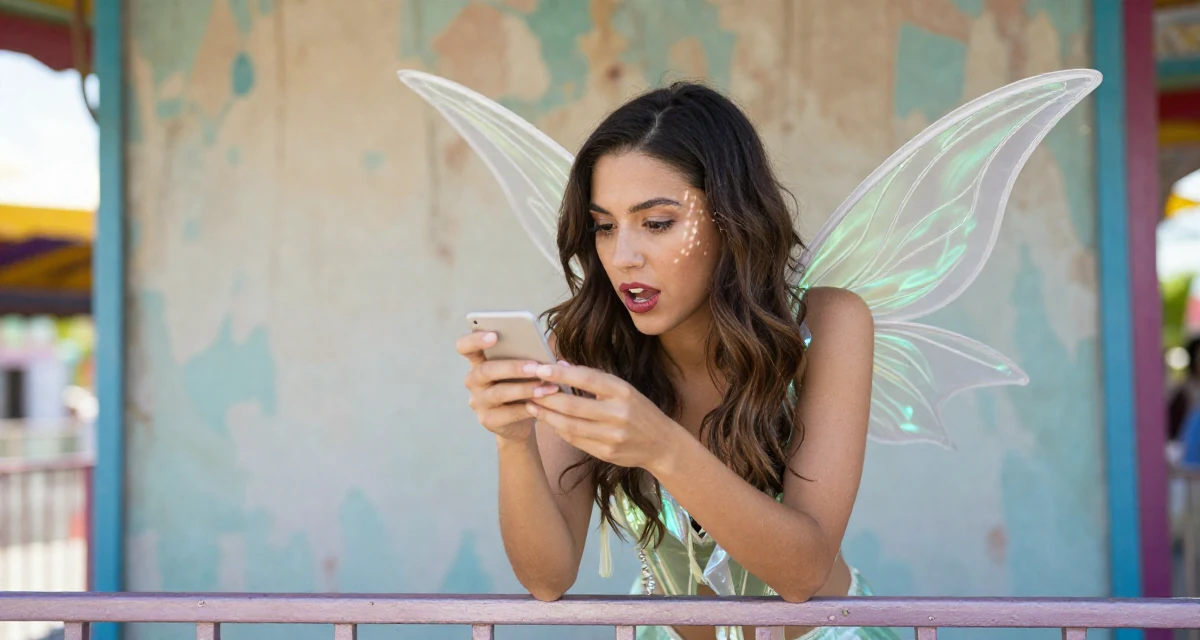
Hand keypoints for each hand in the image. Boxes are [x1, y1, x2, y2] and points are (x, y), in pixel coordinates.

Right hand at [457, 331, 560, 441]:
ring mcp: (478, 402)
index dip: (475, 340)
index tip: (494, 335)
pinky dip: (527, 407)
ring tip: (544, 386)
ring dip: (523, 388)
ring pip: (498, 393)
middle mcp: (473, 381)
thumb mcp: (520, 370)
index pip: (465, 347)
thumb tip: (543, 351)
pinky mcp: (488, 420)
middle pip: (485, 370)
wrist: (518, 421)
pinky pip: (508, 413)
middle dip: (512, 367)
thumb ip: (524, 357)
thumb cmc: (520, 385)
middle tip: (535, 366)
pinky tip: (542, 403)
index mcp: (478, 362)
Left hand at [527, 363, 682, 470]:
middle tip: (529, 390)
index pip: (587, 379)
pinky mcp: (606, 454)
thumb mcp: (622, 389)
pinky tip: (549, 421)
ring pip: (570, 425)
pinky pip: (576, 440)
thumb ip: (593, 378)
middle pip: (573, 405)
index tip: (540, 368)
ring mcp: (612, 436)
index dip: (561, 374)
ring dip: (547, 416)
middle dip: (547, 398)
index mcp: (623, 392)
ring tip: (531, 406)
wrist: (661, 443)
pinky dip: (559, 430)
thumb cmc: (638, 410)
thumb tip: (560, 364)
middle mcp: (618, 414)